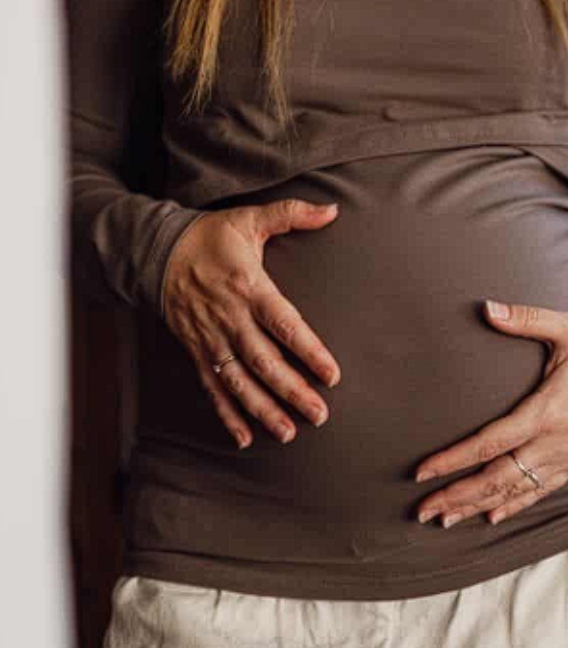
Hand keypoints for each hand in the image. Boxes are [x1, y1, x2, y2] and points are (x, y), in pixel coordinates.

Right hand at [160, 198, 342, 449]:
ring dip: (263, 410)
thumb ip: (292, 214)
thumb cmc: (211, 235)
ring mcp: (210, 338)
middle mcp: (230, 318)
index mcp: (249, 287)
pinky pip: (212, 387)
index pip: (285, 325)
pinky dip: (226, 414)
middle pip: (264, 362)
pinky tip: (243, 438)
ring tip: (289, 433)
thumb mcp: (250, 218)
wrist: (155, 250)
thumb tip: (332, 209)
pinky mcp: (196, 350)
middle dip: (292, 391)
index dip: (309, 351)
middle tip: (319, 414)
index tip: (332, 374)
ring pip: (239, 381)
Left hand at [413, 300, 567, 526]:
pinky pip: (541, 491)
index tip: (423, 472)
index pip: (490, 443)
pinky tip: (492, 516)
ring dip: (478, 506)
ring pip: (516, 491)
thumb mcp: (566, 327)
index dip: (453, 460)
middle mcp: (554, 442)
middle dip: (458, 495)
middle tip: (422, 510)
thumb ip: (525, 319)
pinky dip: (514, 506)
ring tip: (445, 519)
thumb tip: (486, 308)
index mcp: (547, 411)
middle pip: (497, 477)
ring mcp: (566, 456)